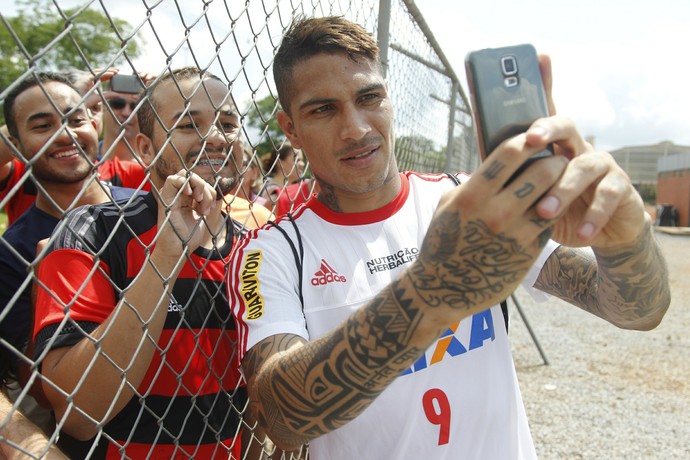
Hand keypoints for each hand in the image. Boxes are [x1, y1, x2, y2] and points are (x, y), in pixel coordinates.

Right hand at [154, 170, 221, 260]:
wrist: (179, 251)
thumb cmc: (189, 238)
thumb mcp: (206, 218)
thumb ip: (212, 205)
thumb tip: (219, 194)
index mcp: (187, 199)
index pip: (199, 183)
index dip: (209, 192)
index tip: (209, 210)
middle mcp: (178, 195)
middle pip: (194, 177)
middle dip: (206, 189)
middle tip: (206, 208)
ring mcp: (171, 196)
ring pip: (185, 175)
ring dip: (198, 186)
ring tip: (200, 204)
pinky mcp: (165, 199)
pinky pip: (172, 180)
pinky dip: (184, 182)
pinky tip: (191, 195)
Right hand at [416, 136, 567, 311]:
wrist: (441, 290)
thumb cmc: (442, 244)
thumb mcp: (448, 206)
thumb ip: (472, 184)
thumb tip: (497, 164)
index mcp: (472, 195)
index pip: (509, 153)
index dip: (528, 140)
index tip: (537, 137)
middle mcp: (495, 213)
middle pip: (540, 173)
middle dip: (554, 162)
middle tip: (559, 159)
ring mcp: (514, 235)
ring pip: (552, 200)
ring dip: (562, 187)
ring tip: (563, 181)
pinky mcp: (527, 254)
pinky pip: (548, 226)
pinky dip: (552, 214)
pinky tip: (551, 209)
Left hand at [526, 118, 646, 248]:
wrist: (601, 234)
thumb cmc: (561, 213)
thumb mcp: (535, 202)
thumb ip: (517, 189)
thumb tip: (473, 182)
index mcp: (556, 150)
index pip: (545, 125)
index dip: (537, 121)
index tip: (522, 131)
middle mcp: (580, 150)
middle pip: (567, 128)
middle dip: (549, 131)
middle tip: (531, 141)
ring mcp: (603, 166)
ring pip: (584, 166)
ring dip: (563, 189)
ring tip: (545, 211)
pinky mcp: (622, 187)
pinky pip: (608, 195)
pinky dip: (594, 216)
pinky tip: (582, 234)